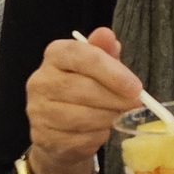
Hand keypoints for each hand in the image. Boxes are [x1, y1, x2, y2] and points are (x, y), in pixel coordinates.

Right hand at [26, 28, 142, 173]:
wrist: (61, 128)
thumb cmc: (85, 89)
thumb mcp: (98, 66)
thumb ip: (104, 51)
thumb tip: (106, 34)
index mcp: (55, 55)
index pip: (81, 56)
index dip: (112, 72)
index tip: (136, 87)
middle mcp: (40, 80)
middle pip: (83, 88)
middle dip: (116, 98)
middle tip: (136, 104)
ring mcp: (38, 111)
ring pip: (82, 116)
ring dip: (109, 118)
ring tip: (119, 116)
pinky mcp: (43, 137)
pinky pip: (78, 139)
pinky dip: (97, 136)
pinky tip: (101, 130)